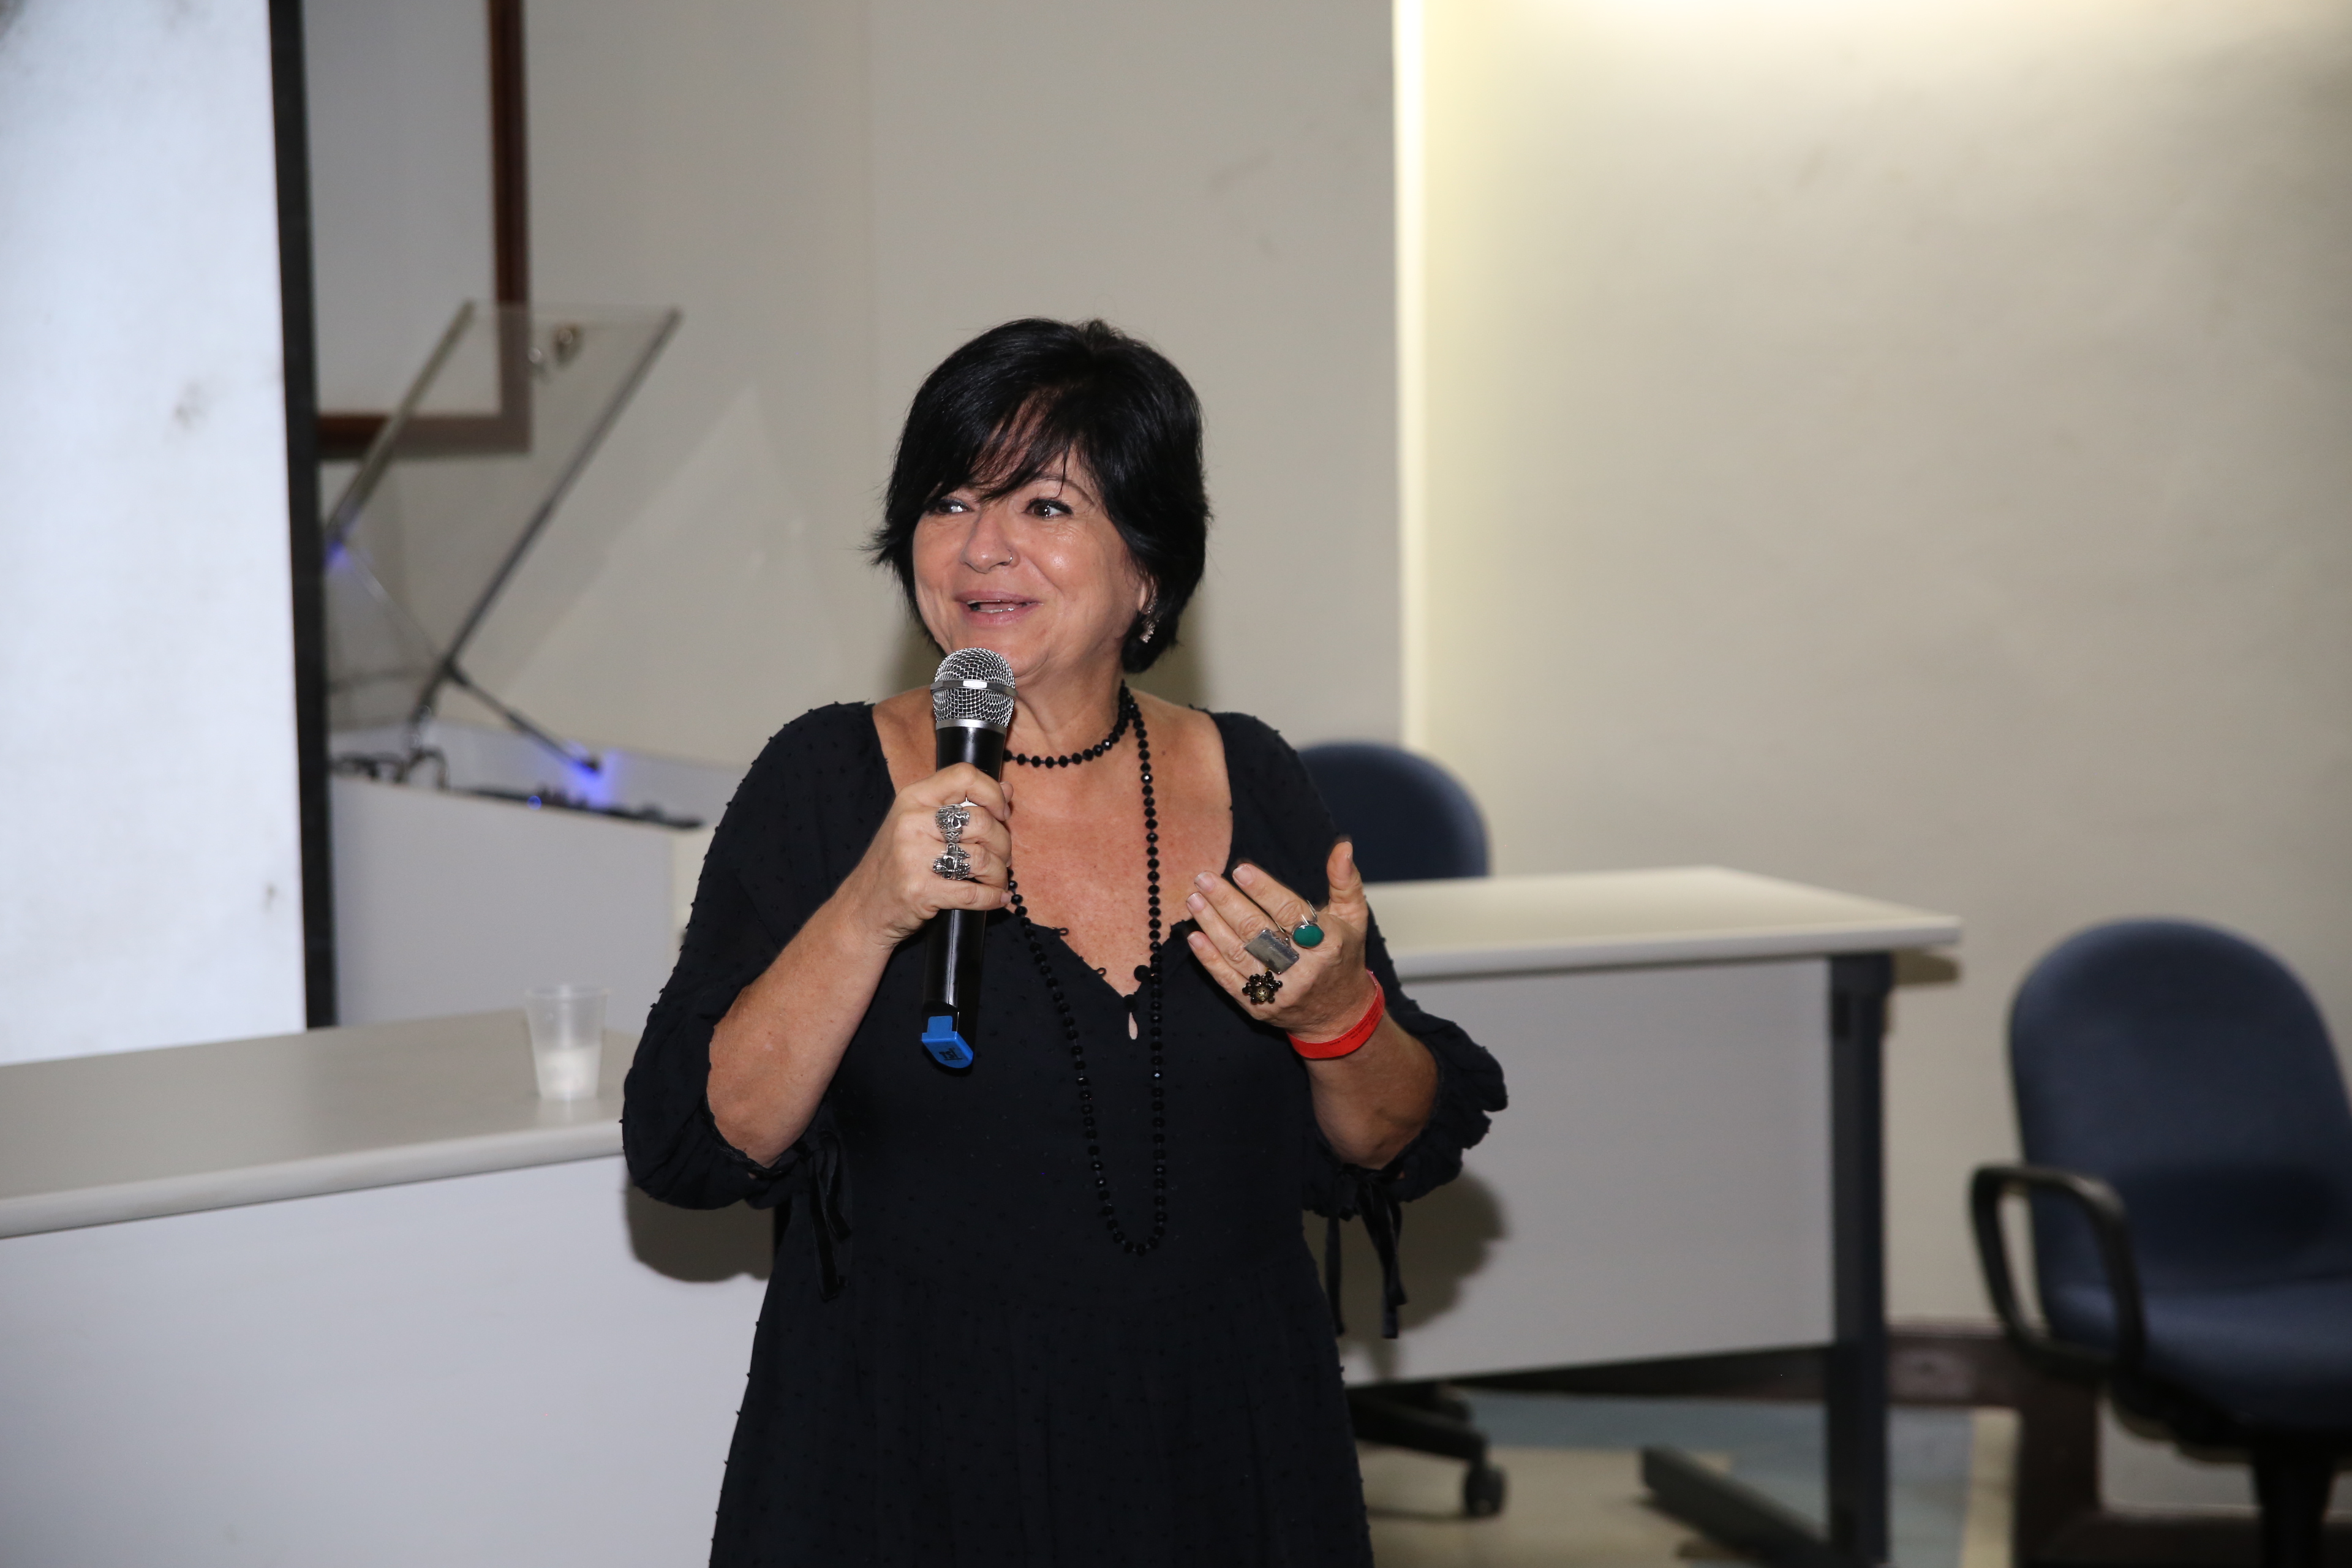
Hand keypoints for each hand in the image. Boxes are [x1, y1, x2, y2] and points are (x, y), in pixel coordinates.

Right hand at [838, 764, 1011, 946]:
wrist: (862, 908)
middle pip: (982, 821)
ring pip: (982, 858)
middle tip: (1001, 858)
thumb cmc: (896, 864)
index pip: (964, 776)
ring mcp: (913, 856)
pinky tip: (996, 899)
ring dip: (998, 874)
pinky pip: (973, 893)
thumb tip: (1007, 789)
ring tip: (995, 881)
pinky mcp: (920, 890)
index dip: (992, 792)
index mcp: (913, 798)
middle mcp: (911, 821)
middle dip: (1003, 844)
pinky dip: (992, 898)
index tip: (1002, 814)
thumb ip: (961, 805)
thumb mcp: (920, 824)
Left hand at [1185, 841, 1379, 1040]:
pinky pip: (1229, 980)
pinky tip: (1194, 937)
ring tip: (1193, 899)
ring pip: (1238, 953)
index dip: (1263, 890)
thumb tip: (1342, 845)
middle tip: (1204, 878)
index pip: (1289, 912)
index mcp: (1326, 943)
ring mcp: (1279, 990)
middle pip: (1257, 931)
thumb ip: (1344, 880)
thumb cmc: (1342, 955)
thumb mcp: (1354, 917)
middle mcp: (1303, 968)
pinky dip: (1209, 959)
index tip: (1239, 870)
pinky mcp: (1260, 1007)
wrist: (1339, 1014)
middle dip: (1227, 902)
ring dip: (1212, 925)